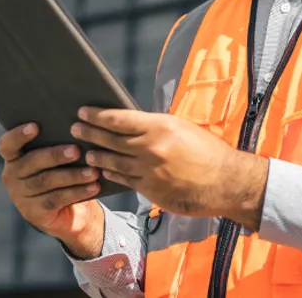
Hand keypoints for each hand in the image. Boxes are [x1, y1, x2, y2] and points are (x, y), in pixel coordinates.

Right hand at [0, 122, 104, 257]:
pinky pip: (56, 199)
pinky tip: (93, 187)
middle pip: (32, 162)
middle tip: (76, 150)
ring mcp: (20, 196)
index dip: (18, 135)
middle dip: (55, 155)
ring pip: (46, 181)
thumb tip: (78, 127)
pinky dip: (77, 192)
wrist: (67, 213)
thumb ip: (56, 144)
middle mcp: (11, 176)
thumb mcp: (55, 160)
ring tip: (93, 171)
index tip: (35, 126)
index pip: (7, 145)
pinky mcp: (34, 213)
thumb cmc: (62, 173)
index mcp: (13, 158)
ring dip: (72, 175)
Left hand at [72, 107, 268, 230]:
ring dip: (96, 156)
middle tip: (75, 128)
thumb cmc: (207, 151)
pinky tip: (104, 171)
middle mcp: (150, 148)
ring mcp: (149, 171)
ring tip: (86, 152)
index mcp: (159, 126)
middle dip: (89, 133)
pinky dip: (112, 174)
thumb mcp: (181, 128)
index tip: (83, 111)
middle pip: (110, 139)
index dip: (97, 115)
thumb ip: (155, 126)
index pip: (118, 119)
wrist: (226, 182)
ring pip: (113, 162)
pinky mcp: (151, 190)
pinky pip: (124, 180)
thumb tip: (130, 124)